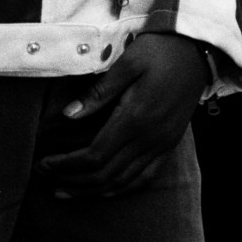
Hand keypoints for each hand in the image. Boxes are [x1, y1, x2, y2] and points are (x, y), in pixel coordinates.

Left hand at [39, 34, 208, 197]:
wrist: (198, 50)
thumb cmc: (160, 51)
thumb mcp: (127, 63)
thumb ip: (98, 92)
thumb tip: (67, 116)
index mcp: (137, 117)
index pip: (94, 155)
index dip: (65, 165)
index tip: (43, 163)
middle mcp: (151, 137)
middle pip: (105, 174)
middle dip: (72, 180)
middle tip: (45, 176)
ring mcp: (163, 143)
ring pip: (124, 181)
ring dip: (92, 189)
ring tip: (66, 190)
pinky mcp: (171, 144)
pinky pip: (146, 177)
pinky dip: (122, 188)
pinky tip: (104, 191)